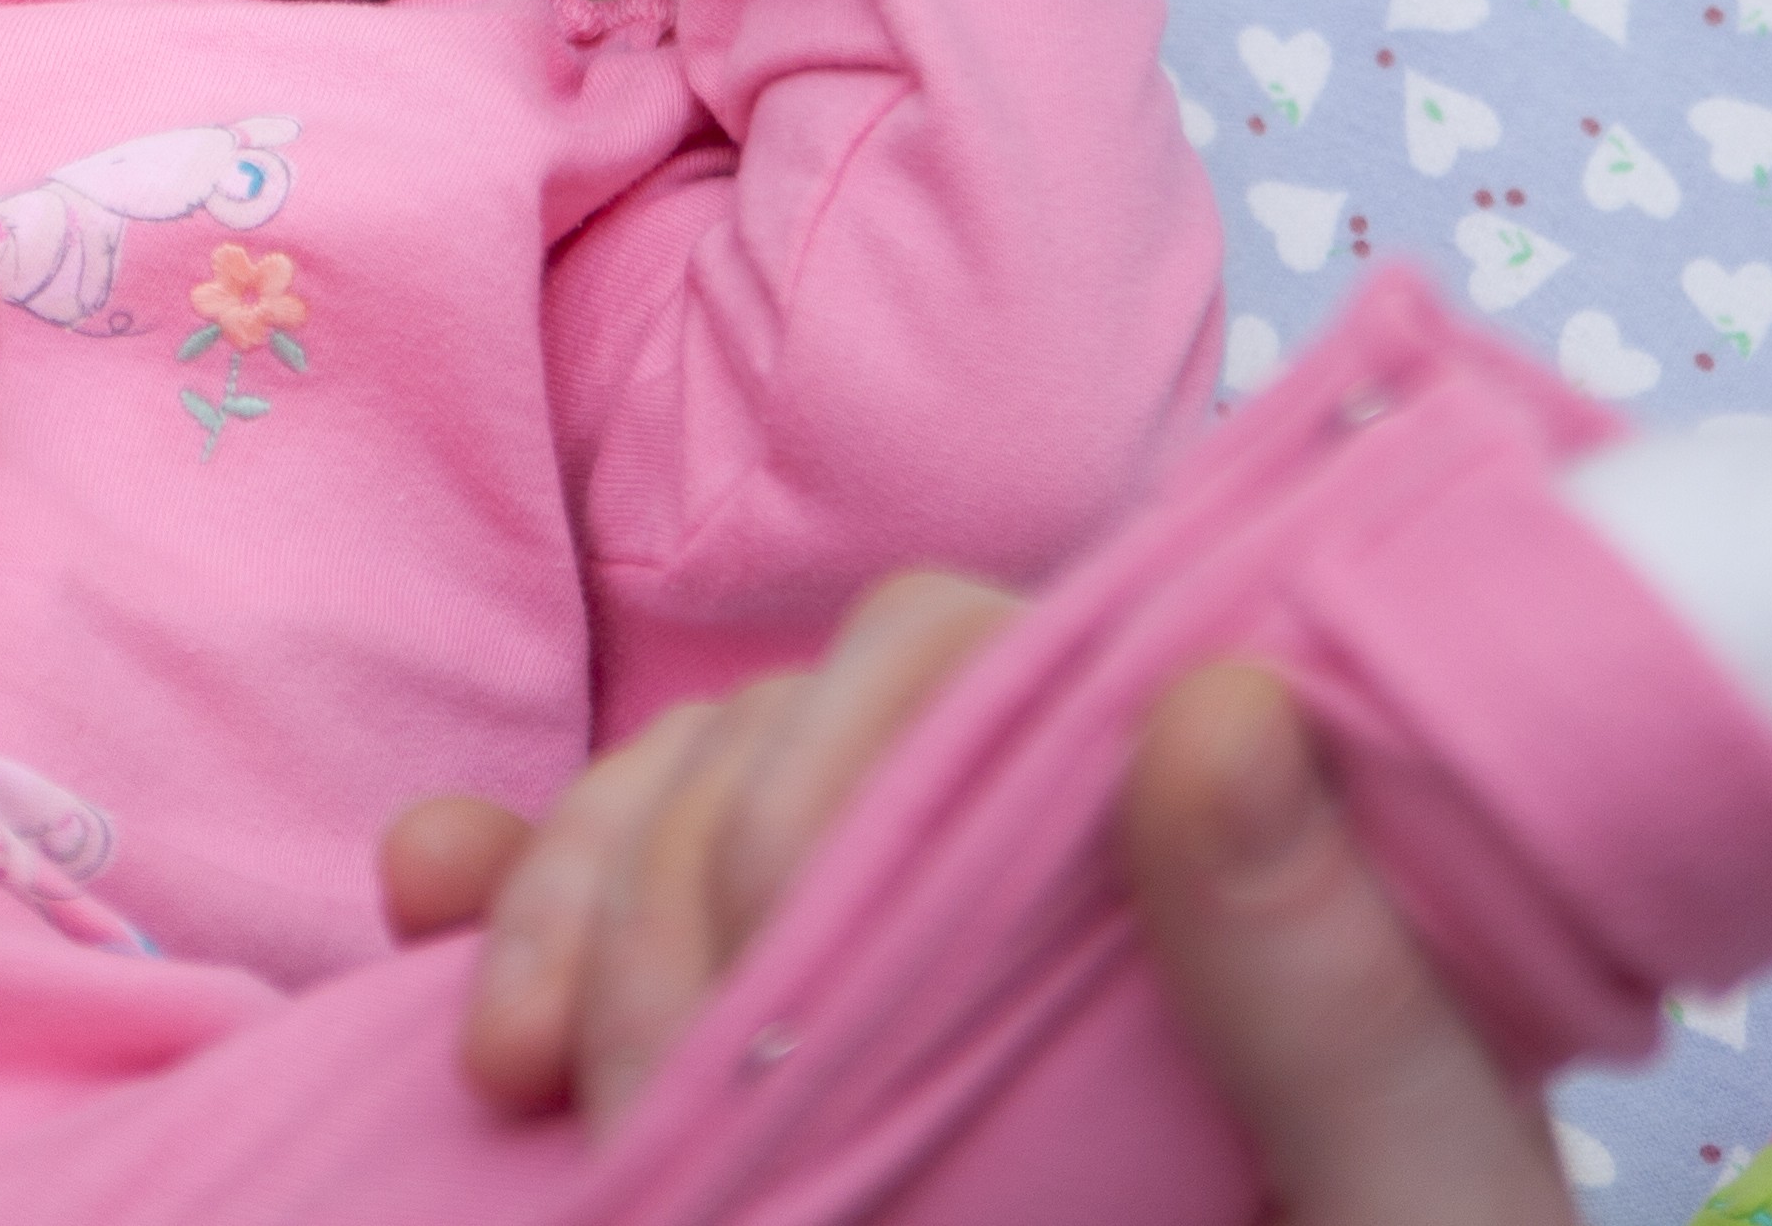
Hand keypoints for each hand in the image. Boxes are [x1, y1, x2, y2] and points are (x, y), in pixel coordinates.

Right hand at [381, 593, 1577, 1220]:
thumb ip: (1343, 1017)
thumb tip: (1217, 705)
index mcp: (1213, 886)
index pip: (992, 670)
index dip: (841, 743)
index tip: (769, 929)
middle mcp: (1039, 880)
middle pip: (797, 724)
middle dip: (672, 873)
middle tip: (633, 1102)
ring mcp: (884, 965)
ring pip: (678, 801)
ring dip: (565, 898)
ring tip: (524, 1076)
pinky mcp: (754, 1059)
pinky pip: (595, 904)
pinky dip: (495, 891)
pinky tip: (427, 912)